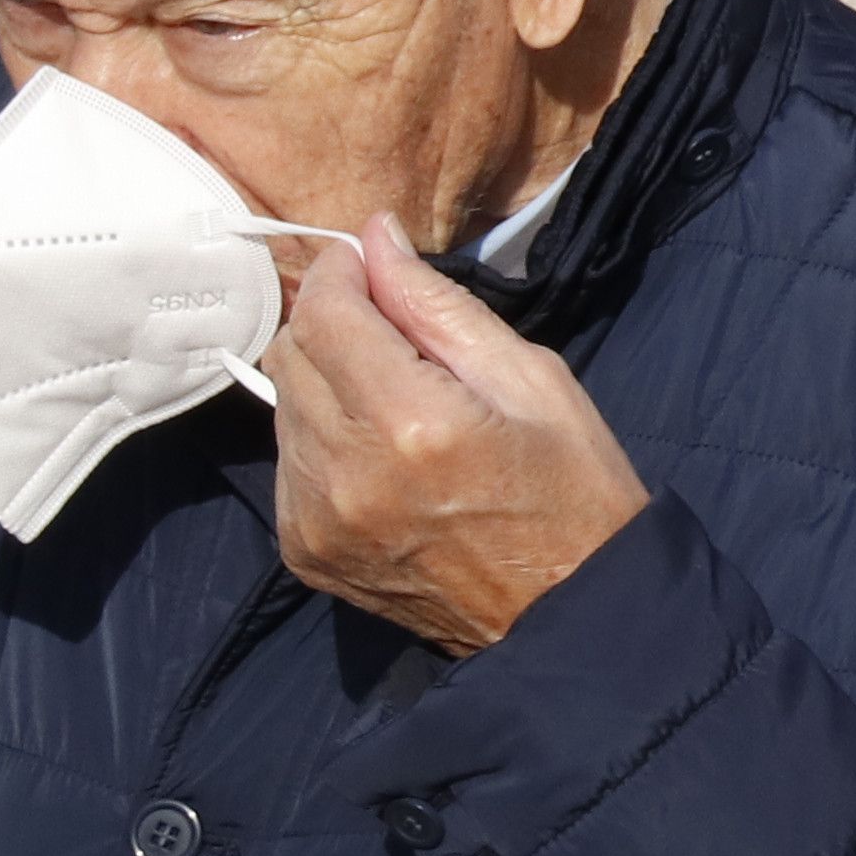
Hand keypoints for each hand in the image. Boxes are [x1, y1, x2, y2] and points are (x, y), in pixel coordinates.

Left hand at [270, 218, 649, 656]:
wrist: (567, 615)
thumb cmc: (574, 488)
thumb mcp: (533, 379)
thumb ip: (440, 308)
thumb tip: (375, 239)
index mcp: (414, 423)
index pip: (326, 315)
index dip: (338, 274)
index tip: (365, 260)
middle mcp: (348, 471)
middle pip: (289, 354)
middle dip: (329, 321)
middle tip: (388, 324)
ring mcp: (316, 519)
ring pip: (281, 407)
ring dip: (324, 380)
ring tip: (392, 395)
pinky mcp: (304, 551)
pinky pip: (288, 462)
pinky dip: (322, 437)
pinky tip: (380, 452)